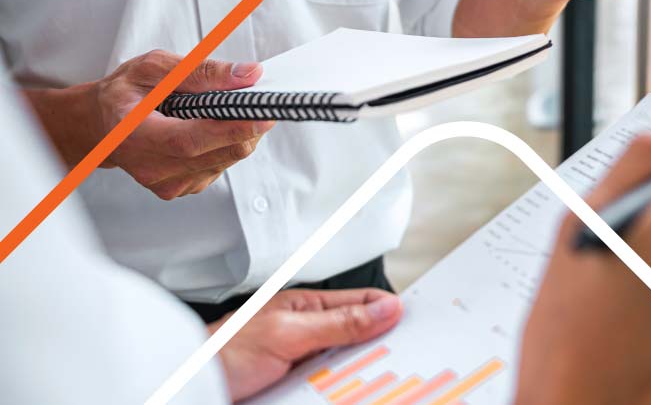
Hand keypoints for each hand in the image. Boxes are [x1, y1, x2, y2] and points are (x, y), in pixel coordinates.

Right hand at [24, 50, 273, 198]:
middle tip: (260, 103)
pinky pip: (219, 167)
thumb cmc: (125, 93)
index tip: (264, 114)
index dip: (232, 129)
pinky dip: (227, 145)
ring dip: (239, 135)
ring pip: (225, 160)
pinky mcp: (180, 188)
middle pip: (217, 154)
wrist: (101, 125)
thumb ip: (199, 71)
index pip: (191, 140)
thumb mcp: (153, 68)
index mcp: (134, 134)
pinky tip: (213, 128)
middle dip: (248, 128)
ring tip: (229, 110)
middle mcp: (150, 167)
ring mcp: (166, 183)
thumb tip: (247, 75)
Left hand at [212, 288, 402, 400]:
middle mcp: (307, 331)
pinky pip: (328, 389)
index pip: (364, 303)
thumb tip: (387, 310)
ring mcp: (301, 360)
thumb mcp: (288, 334)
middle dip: (380, 347)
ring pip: (346, 367)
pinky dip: (339, 392)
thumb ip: (339, 323)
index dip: (390, 313)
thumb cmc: (222, 353)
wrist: (185, 387)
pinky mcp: (295, 387)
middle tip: (406, 358)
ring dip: (359, 375)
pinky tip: (350, 395)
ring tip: (381, 382)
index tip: (417, 328)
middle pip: (359, 337)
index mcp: (308, 306)